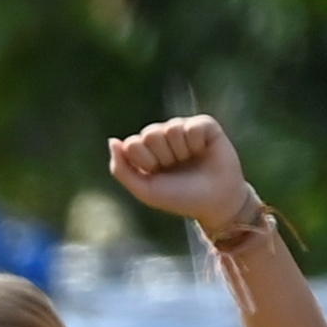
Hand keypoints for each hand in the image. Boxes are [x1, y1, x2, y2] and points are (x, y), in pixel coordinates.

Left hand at [109, 114, 256, 235]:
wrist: (214, 201)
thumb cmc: (178, 197)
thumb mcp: (145, 189)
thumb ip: (121, 169)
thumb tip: (112, 141)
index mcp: (144, 151)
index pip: (132, 144)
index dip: (146, 162)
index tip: (157, 173)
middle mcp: (162, 137)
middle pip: (150, 134)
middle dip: (163, 156)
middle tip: (175, 167)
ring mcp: (183, 129)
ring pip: (172, 128)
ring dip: (181, 151)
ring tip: (189, 160)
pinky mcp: (205, 125)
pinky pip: (194, 125)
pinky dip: (197, 142)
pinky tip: (203, 150)